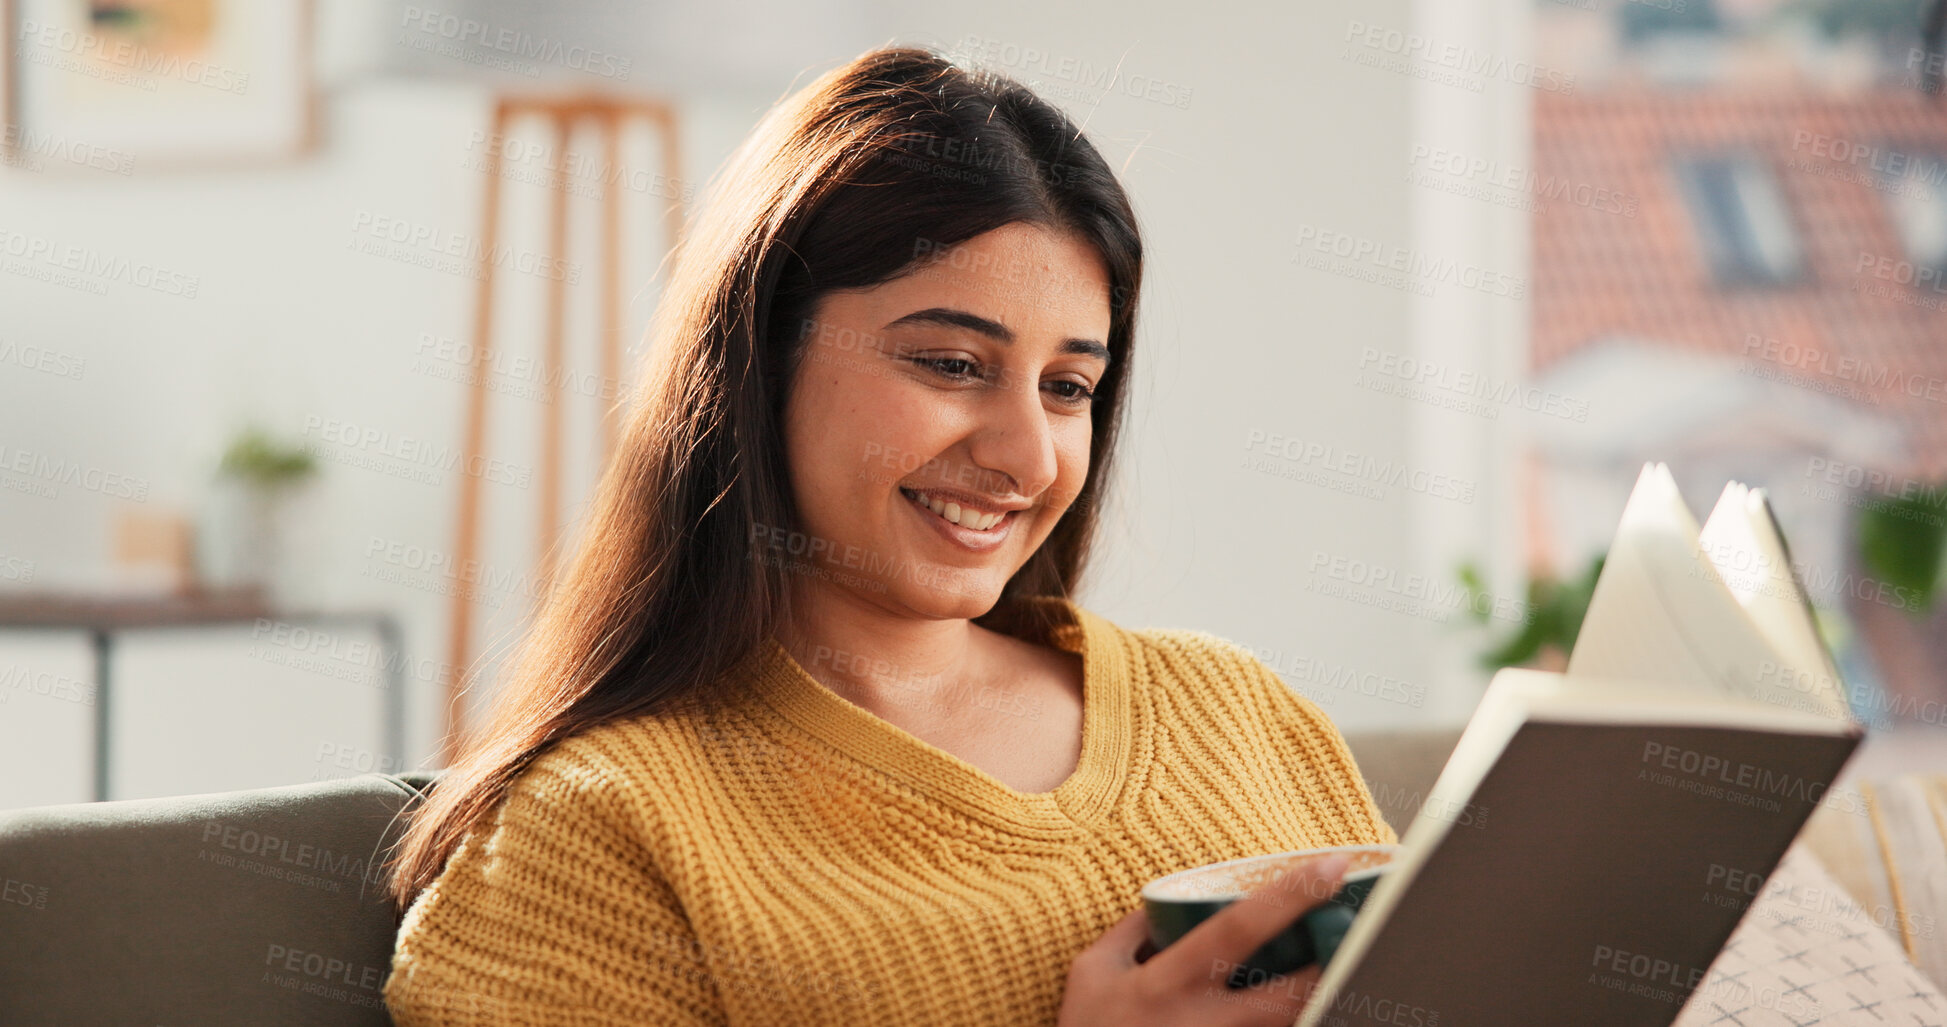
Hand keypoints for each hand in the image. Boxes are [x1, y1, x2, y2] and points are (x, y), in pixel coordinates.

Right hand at [1056, 854, 1350, 1026]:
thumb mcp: (1093, 971)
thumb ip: (1130, 931)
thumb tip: (1167, 900)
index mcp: (1170, 983)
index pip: (1241, 928)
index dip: (1290, 894)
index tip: (1332, 866)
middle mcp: (1205, 1024)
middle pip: (1294, 996)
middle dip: (1337, 966)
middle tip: (1365, 935)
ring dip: (1324, 1005)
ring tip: (1346, 974)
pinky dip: (1299, 1023)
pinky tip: (1318, 1006)